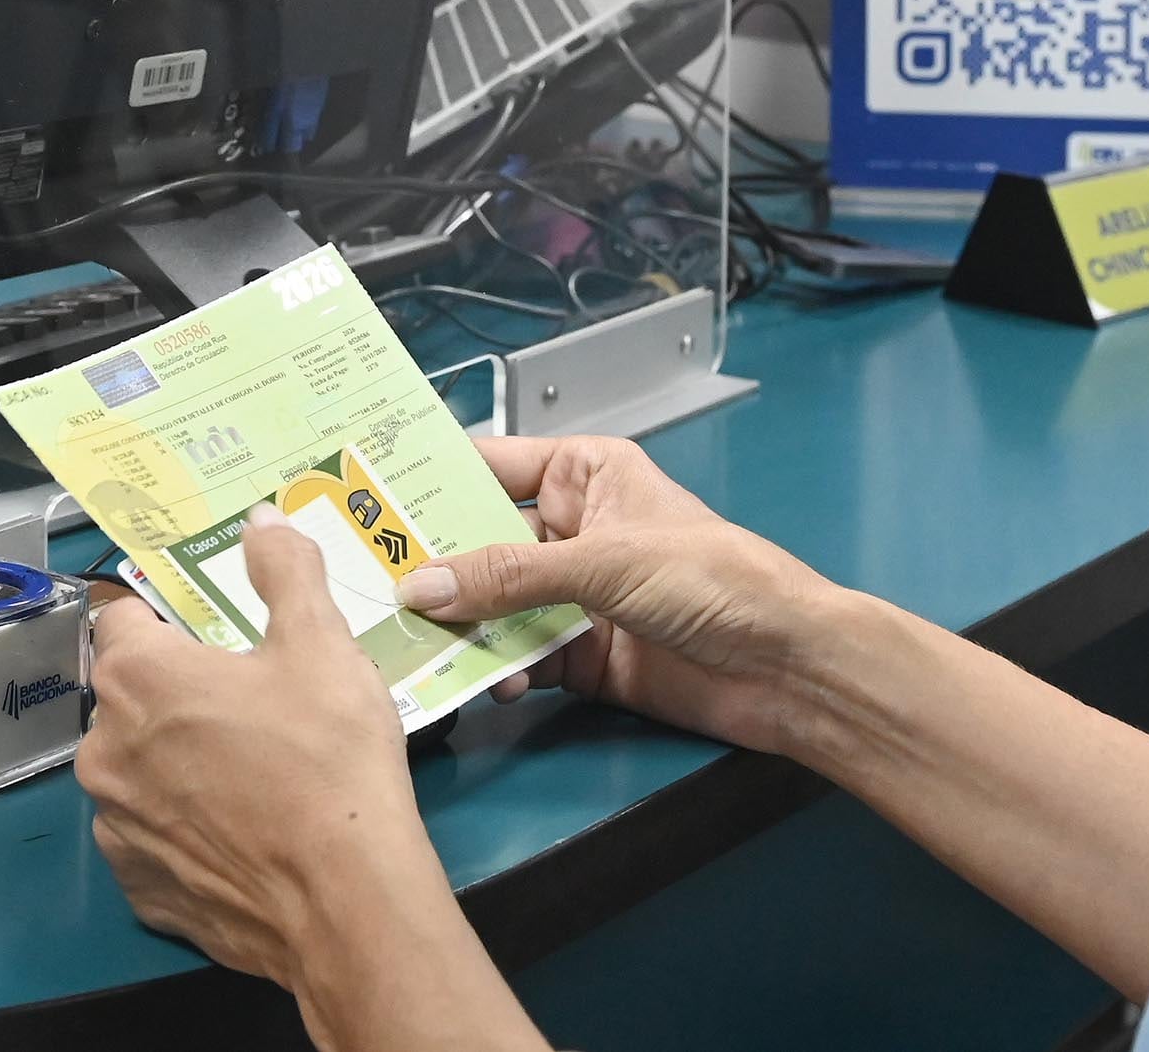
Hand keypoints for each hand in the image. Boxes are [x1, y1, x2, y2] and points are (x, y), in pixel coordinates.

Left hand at [81, 509, 444, 990]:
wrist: (345, 902)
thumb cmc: (327, 761)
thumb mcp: (321, 645)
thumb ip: (284, 571)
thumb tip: (262, 522)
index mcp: (137, 677)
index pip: (122, 616)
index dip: (167, 616)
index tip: (211, 633)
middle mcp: (103, 749)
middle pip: (129, 698)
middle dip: (178, 694)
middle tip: (251, 704)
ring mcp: (115, 827)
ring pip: (137, 770)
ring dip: (175, 764)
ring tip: (253, 774)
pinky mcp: (139, 890)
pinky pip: (152, 840)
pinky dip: (184, 831)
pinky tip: (241, 833)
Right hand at [395, 436, 847, 757]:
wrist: (786, 668)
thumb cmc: (715, 580)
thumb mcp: (606, 562)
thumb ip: (512, 576)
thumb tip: (423, 584)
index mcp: (587, 473)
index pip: (493, 465)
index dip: (433, 476)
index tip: (363, 489)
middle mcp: (574, 530)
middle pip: (482, 540)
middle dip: (431, 560)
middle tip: (364, 576)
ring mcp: (576, 596)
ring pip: (494, 604)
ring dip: (458, 623)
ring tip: (405, 637)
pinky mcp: (582, 658)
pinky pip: (520, 658)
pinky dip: (496, 670)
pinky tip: (475, 682)